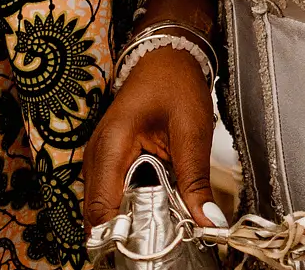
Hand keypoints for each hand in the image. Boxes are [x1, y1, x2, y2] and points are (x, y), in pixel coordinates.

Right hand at [82, 48, 223, 232]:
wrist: (167, 55)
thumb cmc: (175, 82)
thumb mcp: (193, 131)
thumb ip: (196, 180)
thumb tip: (208, 223)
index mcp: (111, 146)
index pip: (101, 210)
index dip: (121, 236)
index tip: (150, 248)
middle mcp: (96, 157)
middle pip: (99, 215)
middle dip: (128, 232)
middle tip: (164, 240)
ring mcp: (99, 159)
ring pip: (105, 208)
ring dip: (130, 220)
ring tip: (164, 225)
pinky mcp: (108, 162)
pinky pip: (113, 195)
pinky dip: (132, 206)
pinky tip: (157, 207)